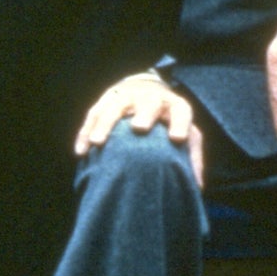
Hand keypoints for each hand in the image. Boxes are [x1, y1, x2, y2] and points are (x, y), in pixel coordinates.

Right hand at [74, 73, 204, 187]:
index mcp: (174, 107)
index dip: (180, 123)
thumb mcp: (186, 133)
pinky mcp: (106, 100)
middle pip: (149, 103)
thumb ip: (191, 157)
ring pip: (115, 106)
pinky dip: (86, 132)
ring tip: (97, 143)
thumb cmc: (168, 121)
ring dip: (105, 124)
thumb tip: (196, 187)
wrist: (146, 88)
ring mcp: (127, 97)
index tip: (176, 138)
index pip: (180, 112)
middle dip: (145, 114)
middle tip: (138, 128)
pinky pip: (94, 114)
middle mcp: (152, 98)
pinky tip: (81, 151)